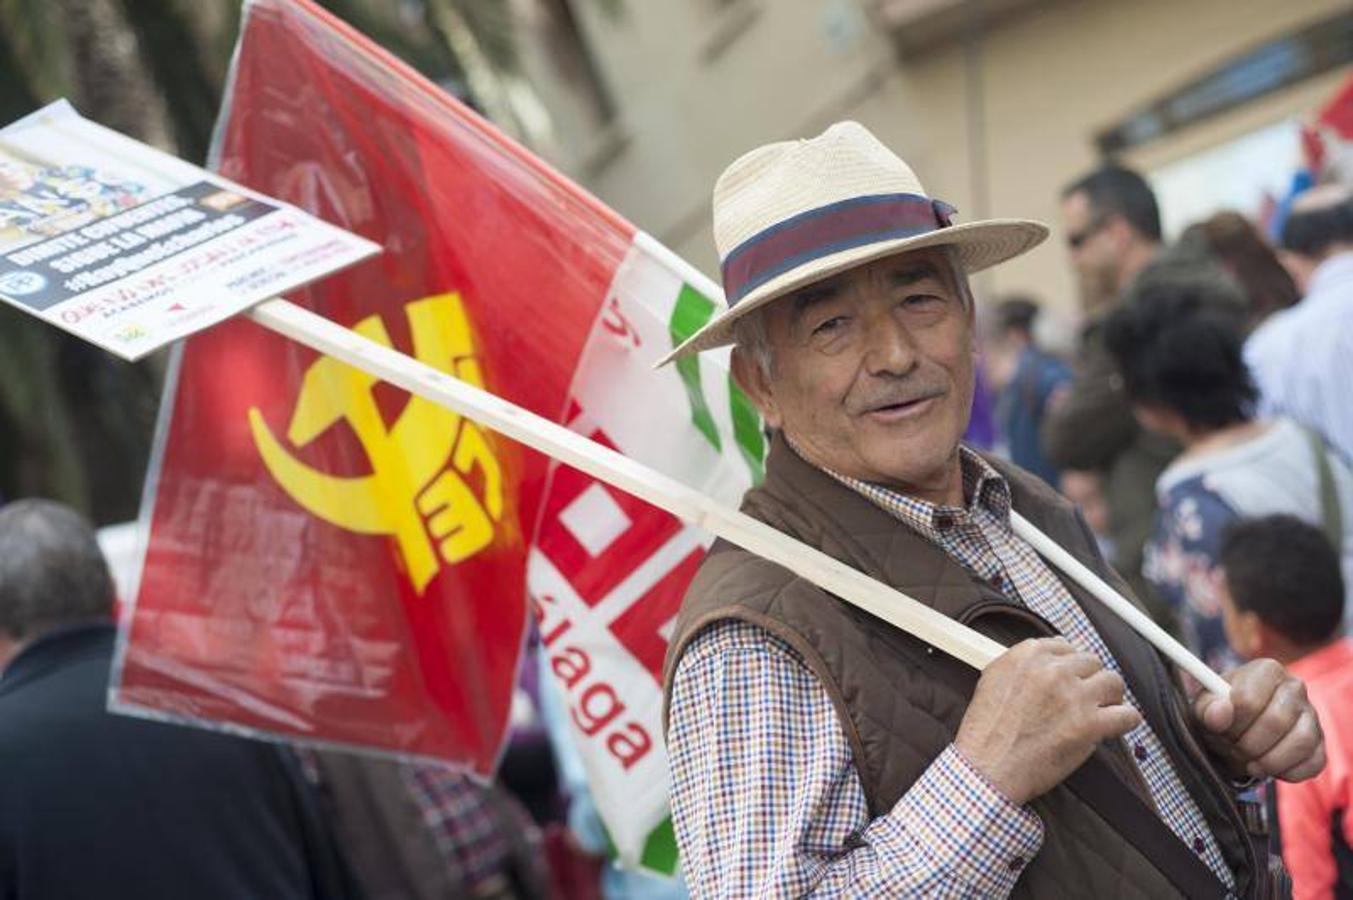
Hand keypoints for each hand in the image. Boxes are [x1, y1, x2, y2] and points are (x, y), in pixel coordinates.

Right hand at [955, 637, 1140, 804]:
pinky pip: (1127, 715)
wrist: (988, 767)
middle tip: (1085, 696)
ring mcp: (1074, 697)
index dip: (1070, 664)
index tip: (1070, 678)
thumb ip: (1023, 661)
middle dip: (1090, 678)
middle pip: (1092, 662)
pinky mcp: (1089, 725)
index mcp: (1028, 656)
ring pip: (1113, 682)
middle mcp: (1053, 671)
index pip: (1065, 646)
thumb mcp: (993, 678)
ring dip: (1110, 696)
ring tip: (1104, 708)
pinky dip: (1126, 720)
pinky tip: (1117, 725)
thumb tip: (1054, 650)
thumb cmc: (986, 729)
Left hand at [1192, 658, 1324, 781]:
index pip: (1248, 699)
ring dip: (1268, 761)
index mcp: (1266, 670)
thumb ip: (1208, 708)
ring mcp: (1311, 716)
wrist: (1236, 733)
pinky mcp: (1320, 744)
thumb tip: (1220, 712)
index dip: (1232, 722)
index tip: (1222, 729)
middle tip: (1234, 748)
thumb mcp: (1205, 708)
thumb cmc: (1222, 714)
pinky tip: (1268, 765)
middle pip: (1276, 721)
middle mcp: (1295, 687)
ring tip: (1249, 761)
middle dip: (1248, 744)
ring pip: (1300, 742)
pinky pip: (1312, 763)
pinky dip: (1286, 772)